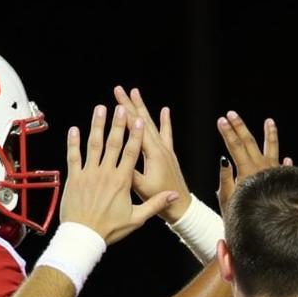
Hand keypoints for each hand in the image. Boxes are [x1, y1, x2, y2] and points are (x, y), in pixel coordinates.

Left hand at [64, 106, 175, 245]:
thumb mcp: (137, 218)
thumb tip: (174, 196)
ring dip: (97, 125)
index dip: (135, 135)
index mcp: (122, 181)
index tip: (138, 120)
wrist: (84, 236)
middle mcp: (105, 173)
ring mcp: (88, 174)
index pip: (131, 153)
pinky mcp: (74, 178)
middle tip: (120, 107)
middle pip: (113, 143)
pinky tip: (74, 129)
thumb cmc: (110, 229)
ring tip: (100, 108)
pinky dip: (73, 142)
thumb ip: (156, 204)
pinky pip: (73, 156)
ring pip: (93, 145)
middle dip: (118, 124)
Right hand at [113, 86, 189, 223]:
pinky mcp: (169, 155)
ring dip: (144, 108)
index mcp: (153, 155)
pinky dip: (165, 121)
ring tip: (136, 93)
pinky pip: (166, 134)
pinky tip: (165, 110)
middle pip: (143, 121)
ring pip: (153, 124)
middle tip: (120, 89)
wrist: (181, 207)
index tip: (116, 97)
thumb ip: (130, 174)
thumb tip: (117, 161)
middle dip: (131, 104)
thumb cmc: (162, 201)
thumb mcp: (142, 189)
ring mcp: (166, 151)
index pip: (137, 128)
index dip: (125, 111)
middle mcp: (161, 149)